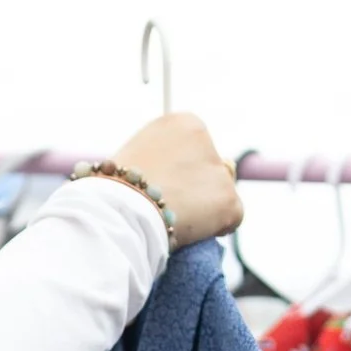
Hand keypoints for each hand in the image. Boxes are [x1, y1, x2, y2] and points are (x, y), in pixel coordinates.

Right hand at [108, 112, 242, 248]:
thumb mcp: (138, 158)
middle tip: (167, 204)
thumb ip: (168, 162)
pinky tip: (187, 226)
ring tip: (173, 215)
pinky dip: (215, 228)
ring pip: (221, 195)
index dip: (177, 174)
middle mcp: (206, 138)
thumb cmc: (118, 189)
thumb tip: (195, 186)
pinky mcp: (228, 198)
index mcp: (182, 122)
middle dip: (195, 190)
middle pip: (211, 170)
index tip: (158, 185)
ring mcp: (219, 169)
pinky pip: (232, 218)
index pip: (195, 151)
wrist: (119, 209)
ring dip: (204, 209)